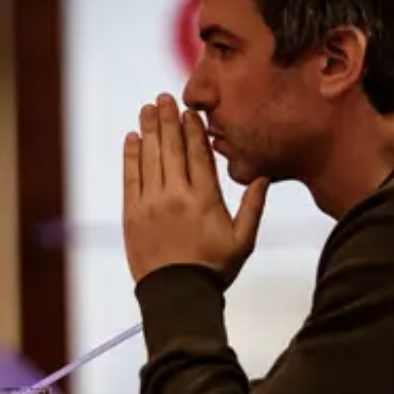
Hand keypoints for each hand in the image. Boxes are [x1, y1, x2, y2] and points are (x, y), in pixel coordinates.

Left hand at [123, 94, 267, 285]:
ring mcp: (152, 203)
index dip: (192, 129)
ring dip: (149, 130)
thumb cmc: (214, 270)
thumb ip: (254, 207)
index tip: (190, 111)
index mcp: (205, 199)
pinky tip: (132, 138)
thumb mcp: (243, 241)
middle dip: (168, 120)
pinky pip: (131, 177)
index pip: (198, 154)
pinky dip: (131, 156)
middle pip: (171, 148)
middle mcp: (177, 195)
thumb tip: (262, 177)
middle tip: (164, 98)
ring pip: (150, 157)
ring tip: (148, 108)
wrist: (178, 295)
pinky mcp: (133, 214)